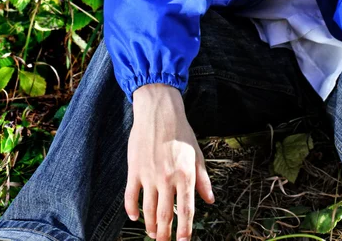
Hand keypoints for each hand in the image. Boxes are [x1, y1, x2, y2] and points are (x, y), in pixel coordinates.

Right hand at [125, 83, 214, 240]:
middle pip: (165, 216)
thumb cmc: (181, 132)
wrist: (159, 112)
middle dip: (165, 235)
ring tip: (153, 234)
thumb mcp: (197, 154)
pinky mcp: (134, 170)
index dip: (185, 231)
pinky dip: (132, 210)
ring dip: (151, 226)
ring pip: (148, 210)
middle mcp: (167, 179)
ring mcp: (149, 175)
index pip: (186, 211)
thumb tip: (210, 200)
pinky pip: (131, 197)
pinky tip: (136, 217)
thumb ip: (202, 179)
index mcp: (185, 175)